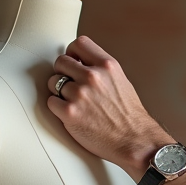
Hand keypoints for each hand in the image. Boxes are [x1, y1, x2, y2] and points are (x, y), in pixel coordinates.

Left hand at [47, 36, 169, 175]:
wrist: (135, 141)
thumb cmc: (129, 115)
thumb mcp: (121, 81)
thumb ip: (102, 69)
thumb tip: (80, 62)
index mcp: (107, 66)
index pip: (79, 43)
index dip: (72, 52)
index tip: (73, 62)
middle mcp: (93, 77)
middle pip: (60, 61)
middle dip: (63, 73)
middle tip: (70, 85)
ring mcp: (80, 94)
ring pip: (53, 82)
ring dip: (59, 92)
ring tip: (74, 102)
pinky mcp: (69, 113)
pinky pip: (51, 102)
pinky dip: (58, 108)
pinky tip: (71, 114)